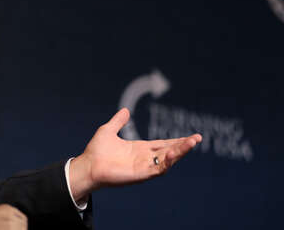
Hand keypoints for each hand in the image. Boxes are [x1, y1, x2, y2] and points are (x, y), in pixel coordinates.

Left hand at [69, 108, 201, 202]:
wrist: (87, 165)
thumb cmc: (96, 151)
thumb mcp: (108, 130)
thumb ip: (118, 121)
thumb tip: (126, 110)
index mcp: (140, 149)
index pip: (162, 144)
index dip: (176, 141)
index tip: (191, 136)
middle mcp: (144, 158)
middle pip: (169, 151)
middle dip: (183, 146)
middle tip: (197, 138)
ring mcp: (143, 167)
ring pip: (166, 160)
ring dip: (179, 152)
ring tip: (190, 143)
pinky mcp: (140, 174)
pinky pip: (157, 169)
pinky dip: (166, 162)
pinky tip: (172, 153)